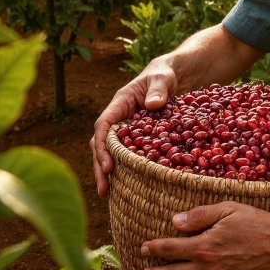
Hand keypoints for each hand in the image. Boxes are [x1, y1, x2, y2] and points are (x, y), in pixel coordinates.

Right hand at [90, 54, 177, 195]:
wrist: (169, 76)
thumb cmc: (163, 75)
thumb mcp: (162, 79)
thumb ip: (158, 90)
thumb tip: (152, 105)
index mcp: (119, 104)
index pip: (103, 125)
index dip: (103, 145)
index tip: (108, 165)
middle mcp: (118, 118)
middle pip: (101, 143)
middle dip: (99, 165)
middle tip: (103, 189)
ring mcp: (125, 129)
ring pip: (110, 151)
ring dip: (106, 171)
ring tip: (106, 193)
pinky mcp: (135, 137)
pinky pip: (125, 153)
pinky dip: (123, 168)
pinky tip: (124, 186)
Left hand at [140, 201, 269, 269]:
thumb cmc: (255, 221)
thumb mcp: (226, 209)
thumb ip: (199, 215)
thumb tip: (175, 221)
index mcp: (205, 246)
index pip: (171, 248)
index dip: (155, 248)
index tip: (144, 247)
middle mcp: (208, 266)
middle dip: (156, 269)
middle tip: (143, 268)